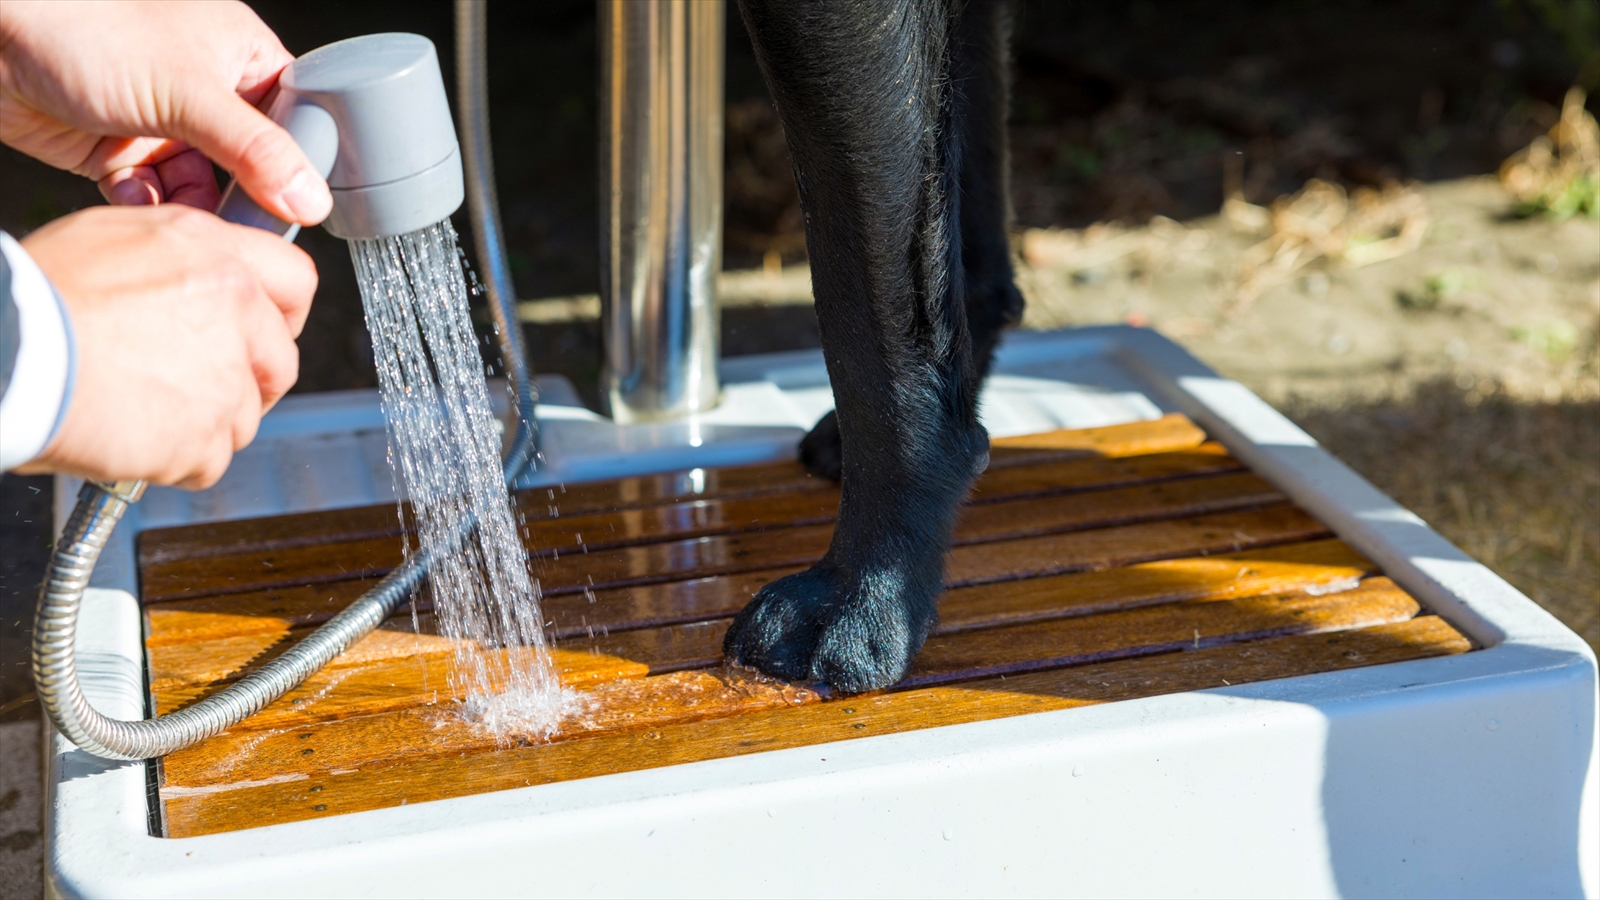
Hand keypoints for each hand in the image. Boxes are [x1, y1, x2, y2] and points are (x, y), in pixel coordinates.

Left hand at [0, 0, 330, 221]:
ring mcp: (164, 120)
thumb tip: (311, 200)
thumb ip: (256, 151)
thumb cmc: (86, 26)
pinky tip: (135, 197)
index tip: (302, 206)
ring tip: (182, 216)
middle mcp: (207, 88)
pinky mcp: (121, 149)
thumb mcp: (188, 91)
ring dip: (193, 207)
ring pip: (203, 185)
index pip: (297, 119)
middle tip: (242, 222)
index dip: (302, 164)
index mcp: (240, 54)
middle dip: (243, 195)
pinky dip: (148, 204)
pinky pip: (155, 193)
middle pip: (252, 162)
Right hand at [14, 205, 316, 488]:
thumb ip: (181, 257)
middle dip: (250, 382)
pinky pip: (208, 461)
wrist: (7, 355)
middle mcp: (234, 313)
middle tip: (202, 389)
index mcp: (215, 257)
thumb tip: (203, 274)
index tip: (267, 334)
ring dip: (204, 423)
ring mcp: (224, 380)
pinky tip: (132, 438)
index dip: (283, 315)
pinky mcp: (204, 438)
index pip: (296, 282)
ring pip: (243, 417)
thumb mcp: (113, 239)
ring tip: (143, 410)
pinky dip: (175, 460)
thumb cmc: (36, 299)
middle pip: (281, 362)